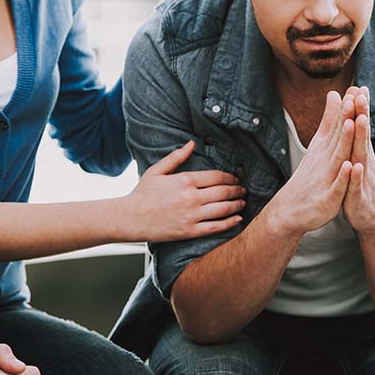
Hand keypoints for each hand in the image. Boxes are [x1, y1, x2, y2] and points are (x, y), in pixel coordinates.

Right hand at [127, 140, 246, 240]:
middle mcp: (191, 197)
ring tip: (243, 202)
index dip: (229, 177)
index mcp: (184, 180)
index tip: (235, 178)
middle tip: (243, 189)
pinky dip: (229, 223)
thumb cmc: (142, 194)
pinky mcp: (190, 231)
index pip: (216, 176)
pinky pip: (215, 227)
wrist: (130, 218)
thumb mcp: (157, 170)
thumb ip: (176, 157)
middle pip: (223, 192)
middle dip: (237, 190)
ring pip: (223, 209)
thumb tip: (191, 144)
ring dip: (236, 205)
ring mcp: (191, 215)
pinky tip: (237, 219)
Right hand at [266, 91, 354, 235]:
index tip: (355, 88)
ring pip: (337, 158)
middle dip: (346, 118)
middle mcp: (323, 160)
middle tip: (353, 98)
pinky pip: (336, 187)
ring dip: (343, 141)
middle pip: (336, 137)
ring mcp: (325, 179)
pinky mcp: (327, 199)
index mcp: (323, 149)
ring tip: (350, 124)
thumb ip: (328, 120)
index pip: (336, 126)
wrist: (289, 210)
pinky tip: (349, 167)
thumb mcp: (319, 145)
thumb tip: (334, 94)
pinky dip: (342, 177)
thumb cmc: (309, 177)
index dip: (346, 108)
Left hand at [341, 87, 374, 235]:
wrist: (373, 216)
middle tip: (360, 95)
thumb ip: (357, 137)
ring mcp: (362, 177)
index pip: (359, 126)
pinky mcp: (357, 195)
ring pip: (361, 154)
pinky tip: (355, 165)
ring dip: (360, 138)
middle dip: (361, 115)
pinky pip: (356, 184)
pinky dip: (356, 175)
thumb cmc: (362, 183)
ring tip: (359, 121)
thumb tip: (357, 115)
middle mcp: (364, 160)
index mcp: (361, 152)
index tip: (358, 86)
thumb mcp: (358, 158)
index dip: (359, 108)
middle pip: (362, 135)